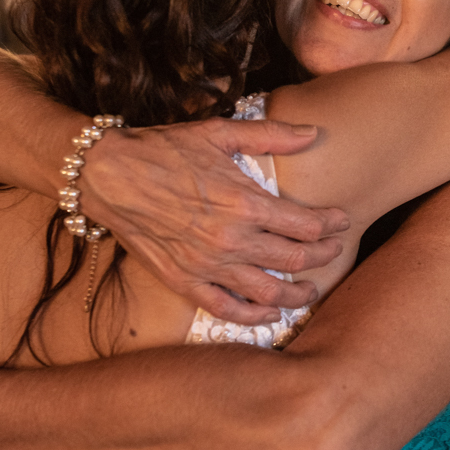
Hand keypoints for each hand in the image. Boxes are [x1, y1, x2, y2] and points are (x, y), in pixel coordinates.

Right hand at [80, 117, 348, 321]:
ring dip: (297, 295)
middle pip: (295, 261)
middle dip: (324, 256)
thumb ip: (271, 135)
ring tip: (312, 290)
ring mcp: (207, 266)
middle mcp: (231, 240)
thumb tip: (313, 133)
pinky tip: (270, 314)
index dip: (331, 225)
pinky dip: (254, 317)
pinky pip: (226, 310)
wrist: (107, 175)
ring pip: (268, 293)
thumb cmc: (164, 150)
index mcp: (244, 203)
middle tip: (335, 249)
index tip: (341, 220)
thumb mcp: (219, 133)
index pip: (306, 224)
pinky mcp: (184, 282)